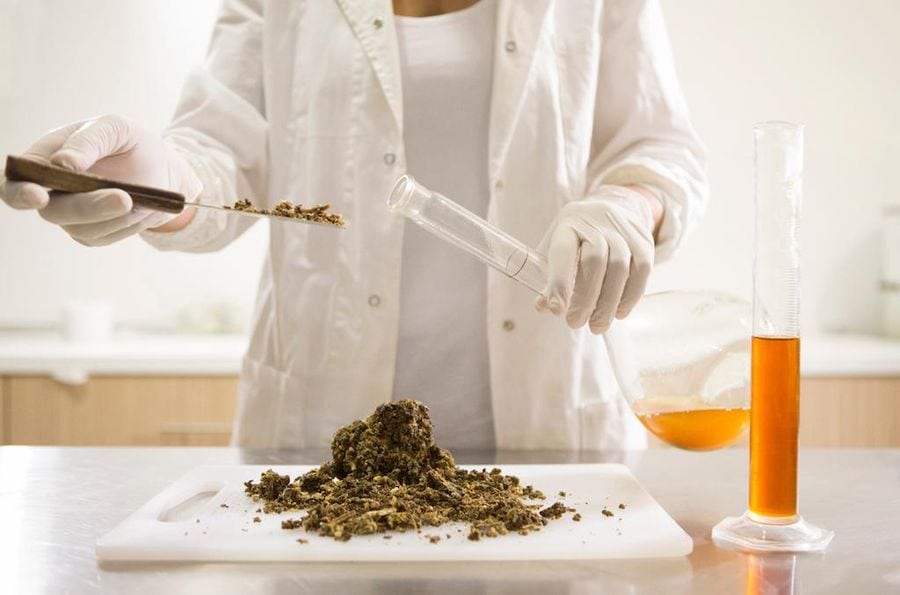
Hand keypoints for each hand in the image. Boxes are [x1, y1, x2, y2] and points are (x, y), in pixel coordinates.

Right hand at [0, 115, 200, 244]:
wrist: (160, 168)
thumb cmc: (129, 142)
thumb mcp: (115, 128)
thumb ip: (89, 140)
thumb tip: (62, 163)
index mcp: (43, 158)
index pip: (12, 181)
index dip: (18, 192)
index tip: (39, 196)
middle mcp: (50, 190)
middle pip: (52, 211)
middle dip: (88, 207)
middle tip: (124, 198)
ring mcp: (70, 215)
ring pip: (82, 229)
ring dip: (114, 216)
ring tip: (141, 200)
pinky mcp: (93, 233)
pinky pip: (104, 236)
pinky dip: (126, 224)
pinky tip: (142, 209)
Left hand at [535, 186, 656, 333]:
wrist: (611, 210)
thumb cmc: (576, 238)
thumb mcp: (556, 249)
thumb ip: (549, 276)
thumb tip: (543, 306)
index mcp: (568, 224)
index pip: (563, 252)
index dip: (559, 282)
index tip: (557, 310)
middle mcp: (596, 221)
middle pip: (595, 260)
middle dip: (586, 298)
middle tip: (576, 323)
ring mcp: (622, 228)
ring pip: (620, 266)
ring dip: (608, 302)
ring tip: (597, 325)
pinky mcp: (642, 239)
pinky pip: (642, 270)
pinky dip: (631, 296)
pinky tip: (619, 313)